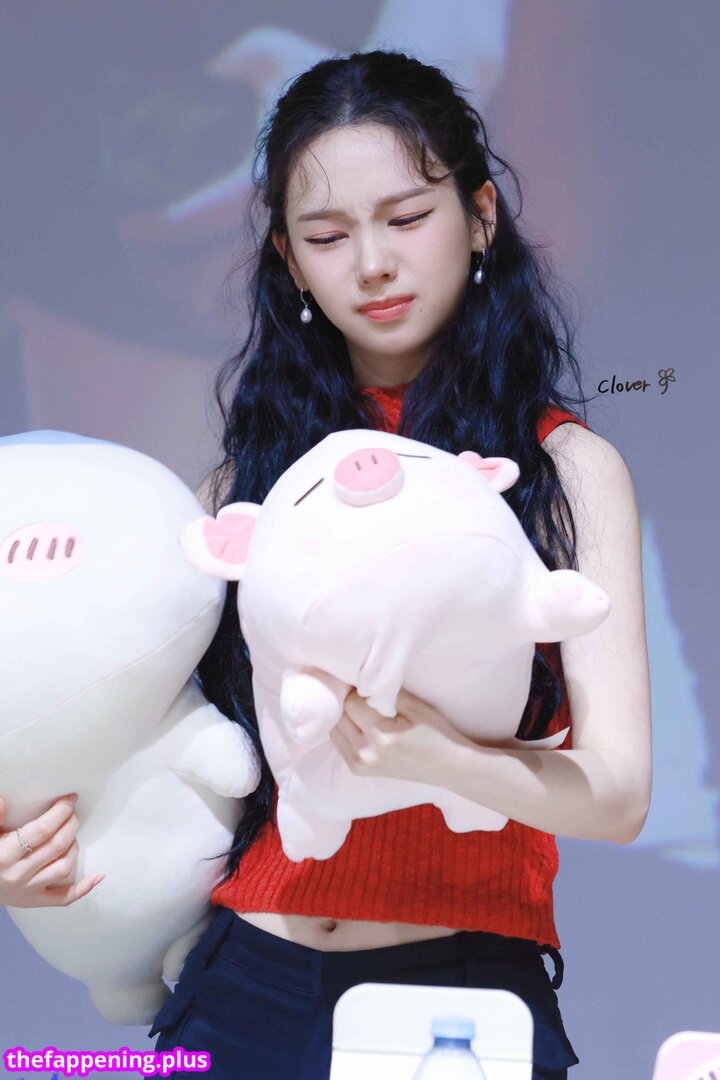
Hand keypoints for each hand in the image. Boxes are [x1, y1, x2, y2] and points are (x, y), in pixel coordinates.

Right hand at [0, 795, 104, 907]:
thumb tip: (4, 800)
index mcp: (4, 854)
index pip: (40, 830)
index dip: (59, 812)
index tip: (69, 799)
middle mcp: (18, 874)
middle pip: (56, 846)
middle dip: (70, 824)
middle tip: (73, 813)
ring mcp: (28, 890)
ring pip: (63, 867)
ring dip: (74, 847)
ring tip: (72, 833)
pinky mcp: (35, 902)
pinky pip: (64, 899)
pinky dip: (84, 888)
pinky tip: (98, 875)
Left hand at [329, 688, 466, 785]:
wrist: (448, 767)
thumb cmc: (435, 733)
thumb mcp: (415, 706)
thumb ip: (384, 693)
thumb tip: (359, 680)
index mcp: (382, 737)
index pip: (350, 702)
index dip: (358, 690)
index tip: (370, 688)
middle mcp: (366, 754)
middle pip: (338, 715)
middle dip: (348, 702)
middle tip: (366, 697)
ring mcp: (360, 765)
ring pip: (334, 729)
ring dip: (345, 717)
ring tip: (365, 712)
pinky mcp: (358, 770)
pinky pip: (339, 742)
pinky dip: (346, 730)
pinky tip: (363, 726)